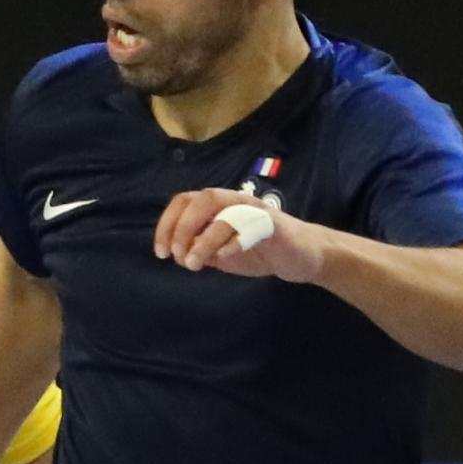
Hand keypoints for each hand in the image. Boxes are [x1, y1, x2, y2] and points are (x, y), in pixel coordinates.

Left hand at [155, 187, 314, 279]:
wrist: (301, 256)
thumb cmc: (259, 251)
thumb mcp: (222, 254)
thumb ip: (201, 250)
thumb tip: (179, 253)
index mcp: (219, 207)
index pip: (185, 202)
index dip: (167, 224)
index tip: (161, 253)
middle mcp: (235, 202)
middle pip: (202, 199)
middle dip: (183, 227)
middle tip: (178, 256)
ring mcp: (256, 211)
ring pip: (225, 212)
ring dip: (204, 239)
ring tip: (195, 264)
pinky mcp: (274, 225)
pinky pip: (252, 226)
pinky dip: (233, 242)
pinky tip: (224, 258)